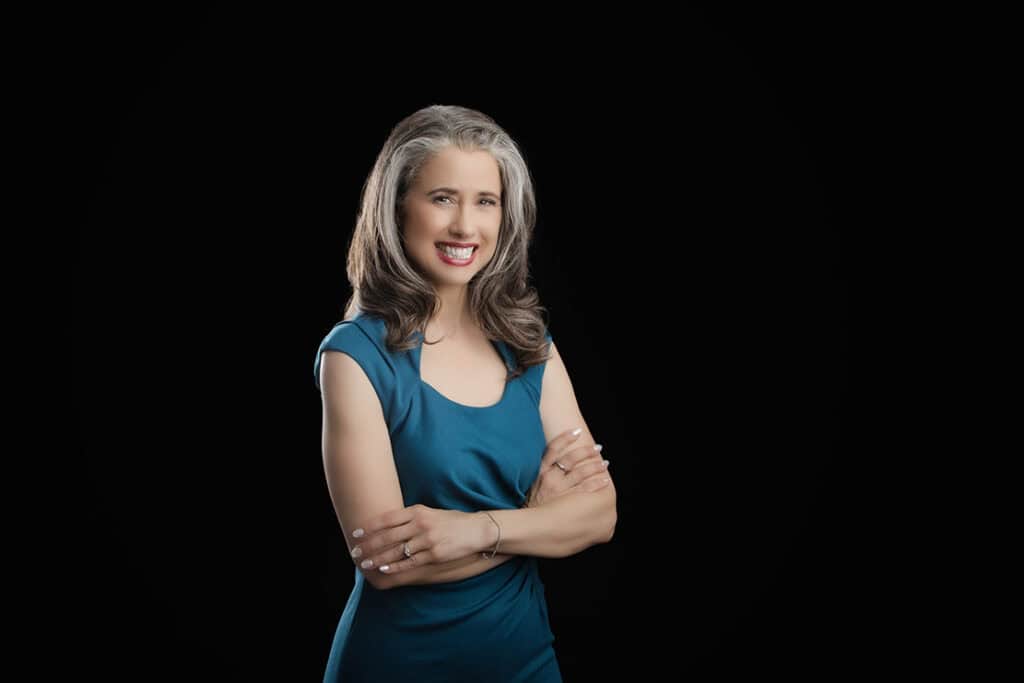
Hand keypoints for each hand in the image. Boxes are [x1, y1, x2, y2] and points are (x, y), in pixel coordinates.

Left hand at [348, 504, 493, 575]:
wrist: (477, 529)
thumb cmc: (452, 521)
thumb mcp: (430, 512)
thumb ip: (411, 517)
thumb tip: (387, 525)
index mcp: (418, 511)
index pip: (387, 519)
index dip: (369, 527)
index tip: (355, 534)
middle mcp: (421, 524)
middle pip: (388, 536)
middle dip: (369, 545)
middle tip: (354, 552)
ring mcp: (427, 540)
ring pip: (396, 551)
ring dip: (378, 558)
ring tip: (365, 563)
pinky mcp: (434, 554)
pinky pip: (410, 562)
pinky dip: (396, 566)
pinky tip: (384, 569)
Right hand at [523, 427, 611, 507]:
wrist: (525, 525)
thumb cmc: (529, 504)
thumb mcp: (529, 484)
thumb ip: (541, 472)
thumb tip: (555, 462)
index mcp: (540, 471)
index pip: (553, 448)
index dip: (565, 438)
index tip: (578, 431)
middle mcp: (550, 478)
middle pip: (571, 459)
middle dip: (587, 452)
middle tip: (598, 448)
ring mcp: (559, 490)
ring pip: (581, 473)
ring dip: (595, 466)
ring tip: (605, 463)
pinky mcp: (566, 502)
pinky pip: (586, 490)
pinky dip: (597, 483)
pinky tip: (605, 480)